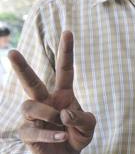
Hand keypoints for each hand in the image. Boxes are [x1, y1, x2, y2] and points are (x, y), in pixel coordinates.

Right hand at [8, 31, 95, 153]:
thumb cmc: (77, 136)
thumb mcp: (88, 127)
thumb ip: (82, 118)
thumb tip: (64, 112)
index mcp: (63, 94)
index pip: (65, 69)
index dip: (66, 51)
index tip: (68, 31)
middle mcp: (46, 101)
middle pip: (31, 81)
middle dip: (21, 67)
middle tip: (12, 52)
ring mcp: (34, 117)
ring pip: (30, 105)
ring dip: (48, 113)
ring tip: (60, 123)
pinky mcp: (27, 133)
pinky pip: (32, 129)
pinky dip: (49, 133)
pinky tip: (61, 137)